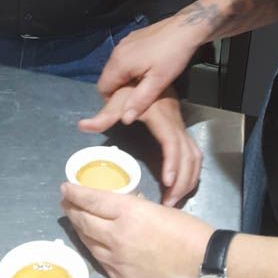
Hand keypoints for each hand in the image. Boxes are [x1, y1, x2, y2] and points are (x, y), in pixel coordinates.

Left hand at [61, 183, 212, 277]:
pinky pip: (100, 261)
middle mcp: (116, 236)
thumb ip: (135, 207)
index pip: (91, 200)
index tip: (65, 187)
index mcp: (127, 213)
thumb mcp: (158, 208)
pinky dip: (92, 248)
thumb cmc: (187, 231)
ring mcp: (117, 261)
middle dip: (72, 209)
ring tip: (74, 220)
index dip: (75, 193)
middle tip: (65, 202)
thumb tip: (124, 205)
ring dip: (79, 229)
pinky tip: (91, 243)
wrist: (203, 266)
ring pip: (88, 242)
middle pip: (85, 221)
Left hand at [79, 86, 201, 205]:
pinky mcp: (181, 133)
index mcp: (162, 117)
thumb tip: (82, 126)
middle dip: (182, 181)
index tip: (167, 182)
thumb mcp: (118, 98)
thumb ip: (103, 115)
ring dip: (188, 180)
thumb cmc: (132, 87)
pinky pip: (193, 156)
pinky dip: (190, 173)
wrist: (147, 73)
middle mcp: (176, 125)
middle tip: (168, 204)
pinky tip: (179, 187)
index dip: (172, 163)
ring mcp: (181, 129)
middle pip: (188, 156)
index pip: (172, 142)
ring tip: (173, 200)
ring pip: (194, 158)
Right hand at [95, 16, 201, 125]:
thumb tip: (124, 119)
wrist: (184, 29)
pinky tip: (146, 68)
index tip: (128, 104)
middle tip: (138, 96)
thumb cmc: (172, 55)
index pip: (102, 88)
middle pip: (107, 78)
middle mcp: (117, 51)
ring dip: (124, 78)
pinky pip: (123, 57)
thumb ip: (139, 100)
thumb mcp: (158, 82)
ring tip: (143, 83)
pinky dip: (129, 66)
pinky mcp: (131, 38)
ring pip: (115, 68)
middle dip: (118, 89)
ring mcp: (124, 42)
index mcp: (119, 63)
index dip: (112, 100)